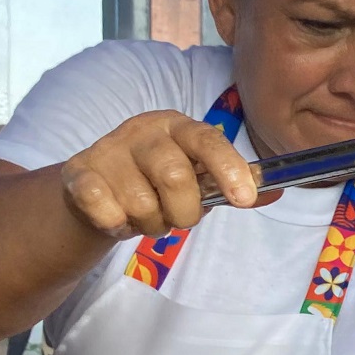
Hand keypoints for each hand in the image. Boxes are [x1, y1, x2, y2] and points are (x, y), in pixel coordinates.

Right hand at [59, 110, 261, 238]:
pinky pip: (107, 212)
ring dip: (150, 224)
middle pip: (175, 178)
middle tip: (176, 218)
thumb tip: (276, 191)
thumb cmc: (158, 183)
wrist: (97, 191)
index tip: (243, 199)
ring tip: (145, 215)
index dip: (228, 169)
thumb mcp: (200, 180)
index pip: (208, 141)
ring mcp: (107, 149)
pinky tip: (117, 217)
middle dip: (183, 213)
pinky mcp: (78, 173)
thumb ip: (235, 185)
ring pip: (141, 204)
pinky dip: (118, 227)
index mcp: (179, 127)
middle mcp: (142, 130)